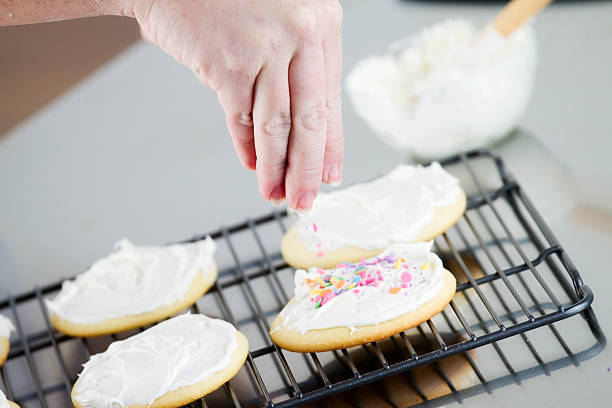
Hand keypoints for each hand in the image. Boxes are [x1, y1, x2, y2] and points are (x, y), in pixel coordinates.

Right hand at [133, 0, 343, 210]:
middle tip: (305, 197)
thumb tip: (305, 124)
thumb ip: (299, 60)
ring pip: (277, 127)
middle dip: (307, 169)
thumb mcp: (285, 16)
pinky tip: (252, 164)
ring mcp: (264, 51)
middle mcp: (301, 35)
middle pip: (309, 120)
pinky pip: (242, 119)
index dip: (331, 144)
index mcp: (322, 23)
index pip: (330, 99)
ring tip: (276, 193)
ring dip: (276, 168)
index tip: (330, 173)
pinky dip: (247, 147)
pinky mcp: (228, 66)